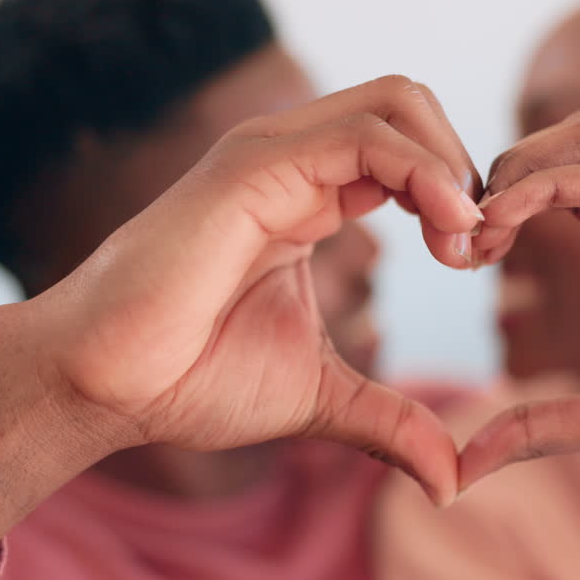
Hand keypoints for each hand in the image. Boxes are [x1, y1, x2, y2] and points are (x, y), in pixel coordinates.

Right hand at [0, 77, 480, 574]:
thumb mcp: (320, 399)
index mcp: (308, 198)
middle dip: (464, 166)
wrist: (104, 386)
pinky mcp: (252, 168)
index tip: (474, 262)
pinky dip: (424, 169)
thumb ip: (391, 422)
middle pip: (410, 106)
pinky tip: (445, 228)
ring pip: (397, 101)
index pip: (407, 151)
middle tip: (475, 246)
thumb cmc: (189, 381)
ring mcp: (270, 157)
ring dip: (452, 165)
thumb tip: (452, 479)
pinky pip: (365, 134)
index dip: (458, 197)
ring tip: (463, 240)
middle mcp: (292, 163)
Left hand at [457, 109, 579, 545]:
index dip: (510, 199)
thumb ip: (536, 428)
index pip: (571, 180)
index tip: (467, 249)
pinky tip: (506, 221)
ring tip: (478, 223)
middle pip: (578, 138)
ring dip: (521, 170)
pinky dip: (551, 187)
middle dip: (510, 166)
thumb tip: (465, 466)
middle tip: (463, 225)